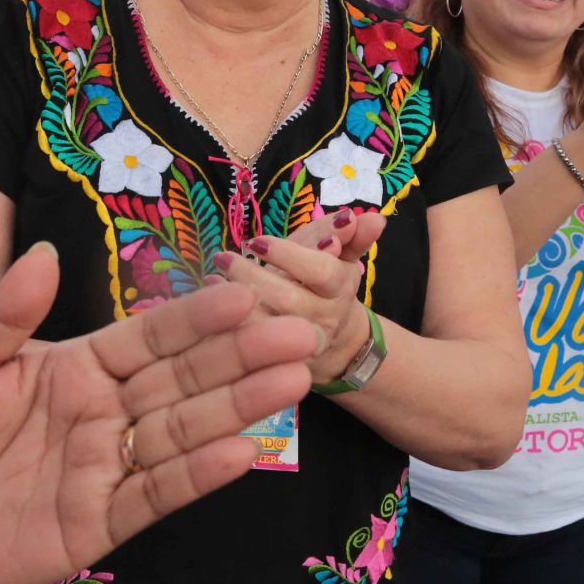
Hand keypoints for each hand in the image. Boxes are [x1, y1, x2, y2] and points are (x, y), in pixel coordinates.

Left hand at [0, 247, 319, 583]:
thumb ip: (4, 318)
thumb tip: (43, 255)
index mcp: (81, 366)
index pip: (149, 336)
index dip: (196, 317)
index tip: (245, 291)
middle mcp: (106, 411)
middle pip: (184, 379)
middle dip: (242, 356)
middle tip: (302, 332)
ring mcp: (108, 466)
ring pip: (184, 432)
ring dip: (240, 407)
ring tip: (295, 381)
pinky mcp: (99, 524)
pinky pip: (154, 495)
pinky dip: (198, 475)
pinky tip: (245, 452)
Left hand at [211, 208, 388, 380]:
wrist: (332, 342)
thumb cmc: (323, 287)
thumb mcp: (339, 260)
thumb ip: (352, 238)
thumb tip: (376, 218)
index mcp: (340, 289)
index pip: (322, 271)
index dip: (292, 256)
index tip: (258, 241)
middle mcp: (323, 319)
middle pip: (289, 299)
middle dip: (254, 276)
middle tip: (223, 257)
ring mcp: (299, 345)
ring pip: (266, 326)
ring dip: (236, 301)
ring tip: (212, 277)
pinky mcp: (276, 365)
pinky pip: (249, 345)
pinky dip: (225, 322)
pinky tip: (207, 300)